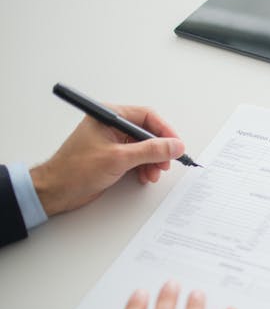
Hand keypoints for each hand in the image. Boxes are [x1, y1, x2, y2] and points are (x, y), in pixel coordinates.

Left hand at [30, 105, 185, 215]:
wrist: (56, 191)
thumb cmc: (75, 170)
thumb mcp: (118, 159)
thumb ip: (150, 151)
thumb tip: (174, 145)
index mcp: (108, 117)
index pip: (146, 116)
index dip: (164, 131)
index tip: (176, 145)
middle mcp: (111, 127)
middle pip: (147, 133)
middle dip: (159, 150)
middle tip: (166, 163)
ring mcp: (112, 142)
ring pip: (144, 148)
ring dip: (152, 161)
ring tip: (153, 174)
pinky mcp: (113, 157)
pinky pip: (137, 158)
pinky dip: (144, 167)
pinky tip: (144, 176)